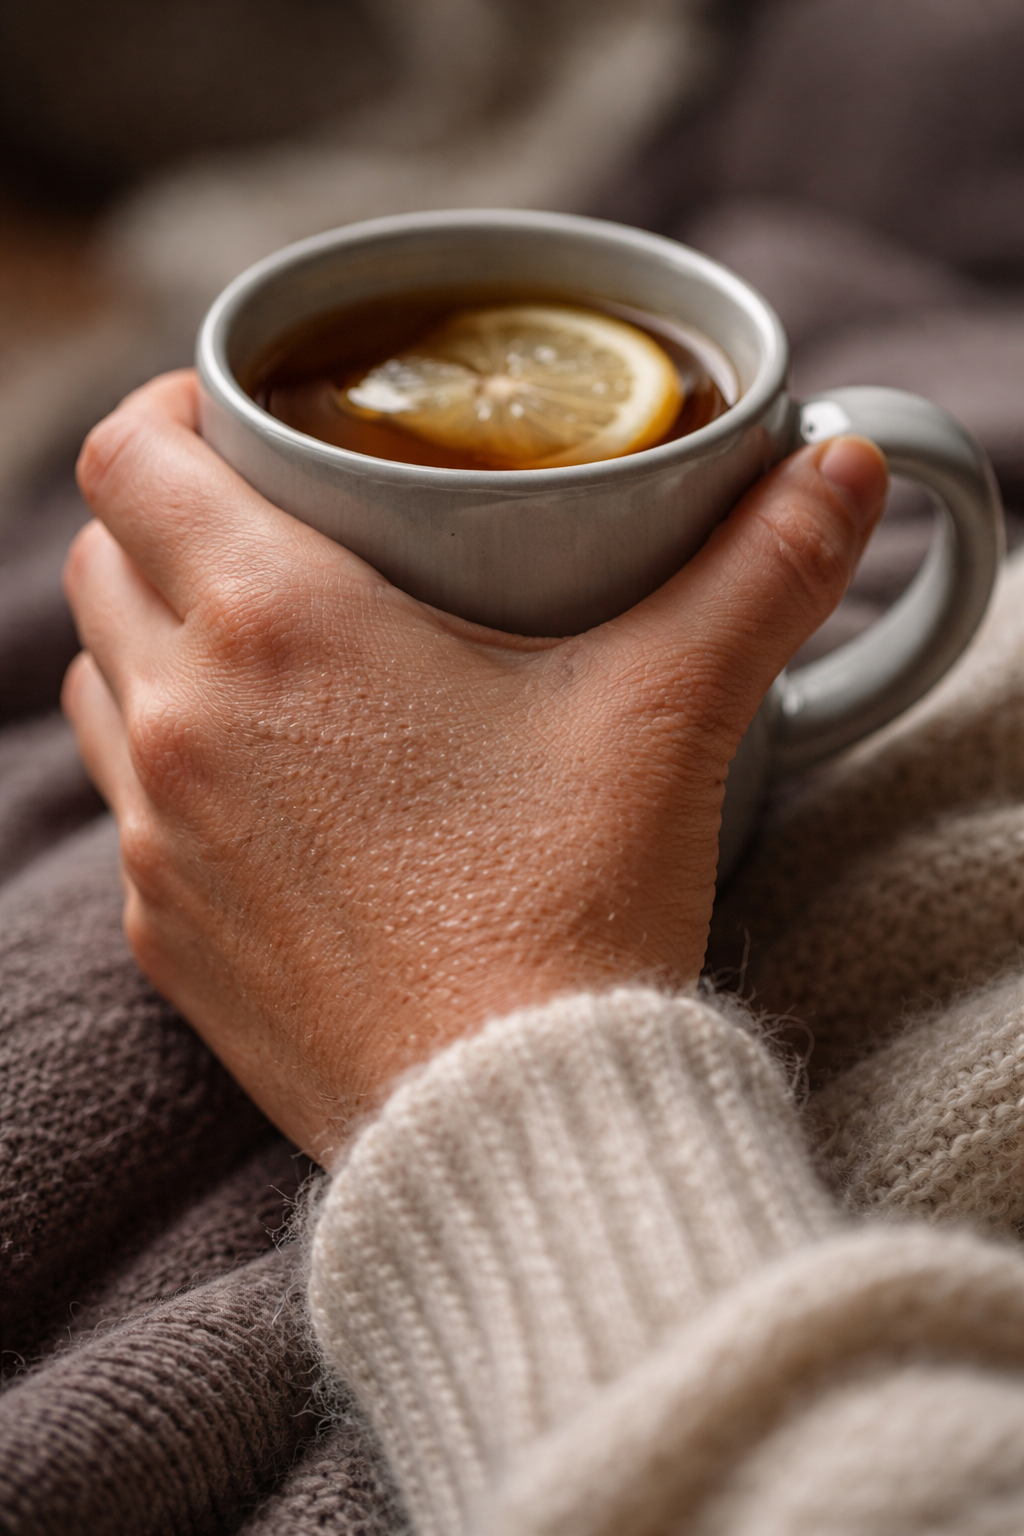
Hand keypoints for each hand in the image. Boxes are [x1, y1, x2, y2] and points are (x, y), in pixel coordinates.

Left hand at [62, 370, 885, 1162]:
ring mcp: (158, 838)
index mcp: (276, 628)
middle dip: (173, 516)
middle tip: (278, 525)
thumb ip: (760, 571)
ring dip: (158, 638)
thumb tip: (844, 467)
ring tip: (265, 652)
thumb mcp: (671, 713)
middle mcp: (182, 722)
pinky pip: (128, 807)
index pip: (131, 456)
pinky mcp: (166, 936)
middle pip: (107, 556)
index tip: (237, 416)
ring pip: (103, 681)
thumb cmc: (573, 906)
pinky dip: (171, 765)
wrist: (511, 1123)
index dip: (169, 407)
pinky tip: (272, 793)